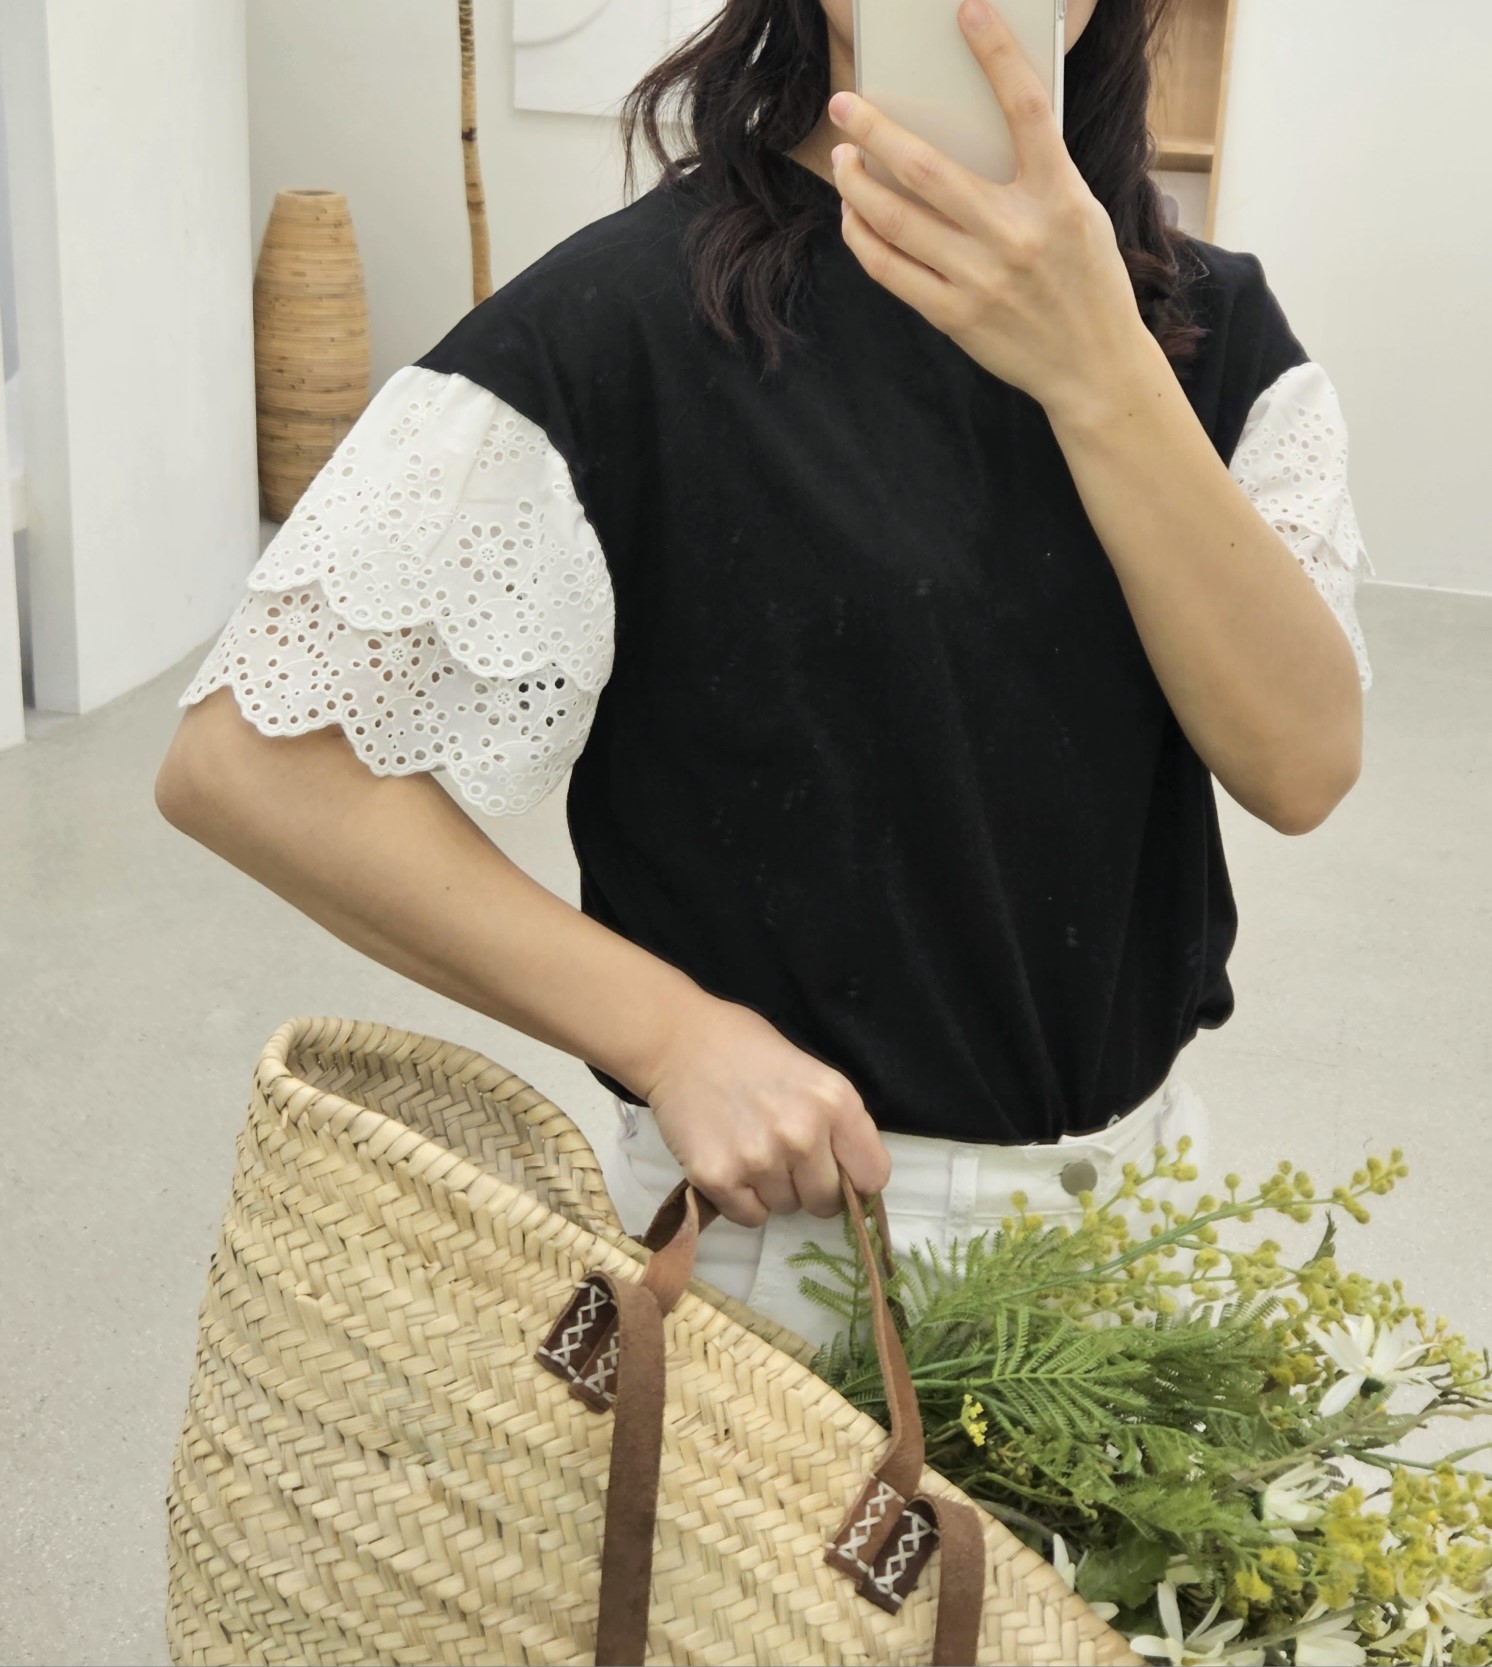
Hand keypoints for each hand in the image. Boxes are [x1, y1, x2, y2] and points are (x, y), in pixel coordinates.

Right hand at [636, 997, 893, 1227]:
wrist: (679, 1042)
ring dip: (772, 1190)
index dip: (855, 1179)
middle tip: (784, 1159)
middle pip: (827, 1201)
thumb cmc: (749, 1051)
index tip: (838, 1173)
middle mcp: (802, 1133)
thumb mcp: (813, 1074)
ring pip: (785, 1209)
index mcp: (835, 1101)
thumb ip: (837, 1123)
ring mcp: (759, 1158)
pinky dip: (741, 1200)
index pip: (873, 1175)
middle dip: (810, 1188)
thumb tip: (853, 1179)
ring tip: (749, 1147)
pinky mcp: (718, 1178)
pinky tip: (730, 1162)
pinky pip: (749, 1217)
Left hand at [826, 0, 1149, 418]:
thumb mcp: (1081, 214)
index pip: (1026, 108)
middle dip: (875, 129)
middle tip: (844, 104)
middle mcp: (1017, 234)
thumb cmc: (1088, 281)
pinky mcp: (955, 316)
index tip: (966, 12)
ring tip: (842, 159)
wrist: (1096, 368)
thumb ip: (1037, 174)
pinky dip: (862, 237)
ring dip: (857, 183)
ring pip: (895, 219)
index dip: (996, 53)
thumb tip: (972, 129)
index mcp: (1059, 196)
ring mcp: (981, 279)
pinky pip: (890, 269)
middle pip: (927, 168)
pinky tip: (852, 215)